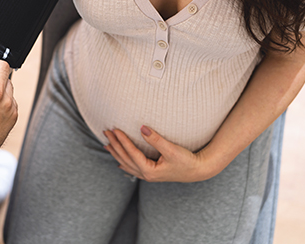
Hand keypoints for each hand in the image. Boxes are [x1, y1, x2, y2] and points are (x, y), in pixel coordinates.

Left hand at [103, 126, 218, 182]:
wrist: (198, 171)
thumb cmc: (187, 160)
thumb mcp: (172, 149)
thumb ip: (156, 139)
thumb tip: (142, 128)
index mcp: (149, 170)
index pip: (131, 153)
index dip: (122, 140)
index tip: (114, 129)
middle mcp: (146, 175)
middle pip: (125, 158)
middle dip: (115, 145)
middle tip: (106, 132)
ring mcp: (148, 176)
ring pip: (127, 164)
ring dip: (116, 153)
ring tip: (107, 144)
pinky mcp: (152, 174)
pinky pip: (133, 169)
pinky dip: (124, 163)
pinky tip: (119, 161)